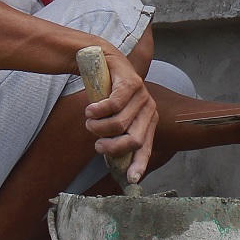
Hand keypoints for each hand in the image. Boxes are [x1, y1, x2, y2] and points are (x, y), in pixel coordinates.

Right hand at [83, 48, 156, 184]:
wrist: (103, 60)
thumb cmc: (107, 93)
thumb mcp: (114, 117)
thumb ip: (117, 136)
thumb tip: (115, 162)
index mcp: (149, 120)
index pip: (146, 147)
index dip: (139, 164)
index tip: (131, 179)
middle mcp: (150, 108)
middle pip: (133, 139)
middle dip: (111, 146)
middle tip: (97, 144)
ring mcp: (142, 95)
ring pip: (119, 124)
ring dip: (98, 127)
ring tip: (89, 121)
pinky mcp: (131, 83)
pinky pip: (113, 105)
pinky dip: (97, 111)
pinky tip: (90, 109)